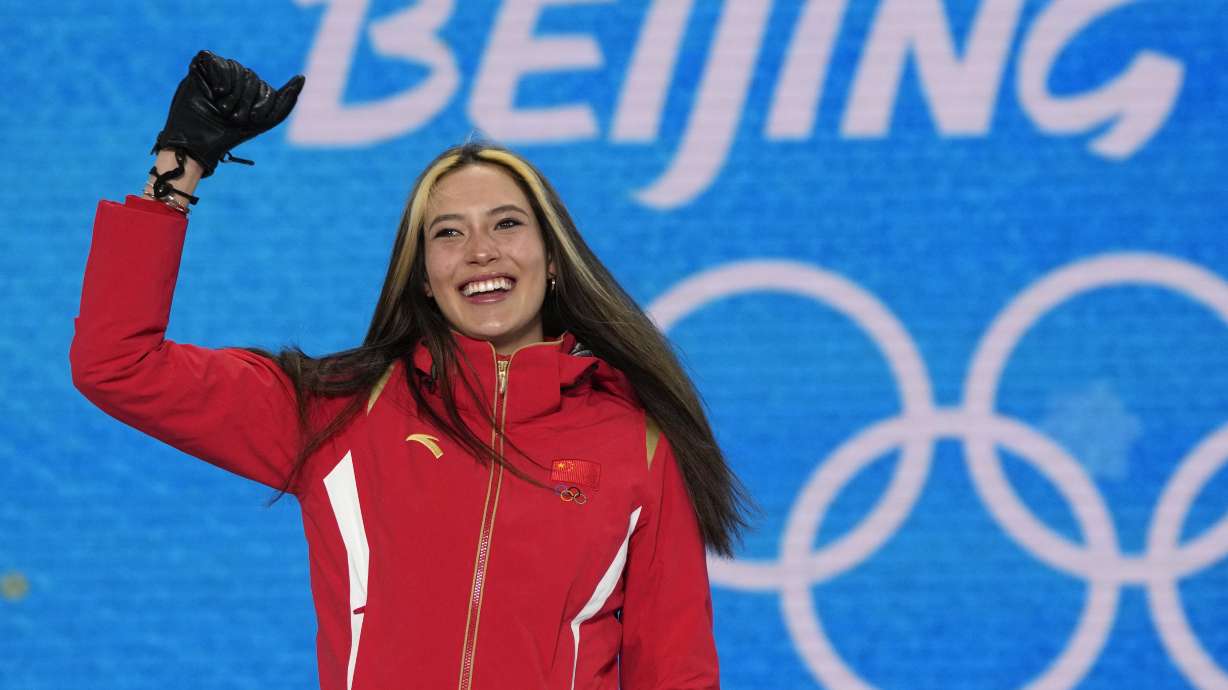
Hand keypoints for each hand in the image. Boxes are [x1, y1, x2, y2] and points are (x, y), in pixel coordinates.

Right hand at [152, 50, 304, 176]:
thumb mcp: (266, 120)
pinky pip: (213, 59)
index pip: (264, 88)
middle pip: (251, 77)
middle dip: (246, 101)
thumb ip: (286, 101)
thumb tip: (302, 76)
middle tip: (235, 118)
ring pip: (235, 68)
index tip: (254, 119)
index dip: (262, 103)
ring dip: (232, 94)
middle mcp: (235, 79)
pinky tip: (216, 92)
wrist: (200, 141)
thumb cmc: (230, 134)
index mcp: (250, 91)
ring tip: (222, 109)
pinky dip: (218, 77)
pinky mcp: (200, 67)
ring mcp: (218, 72)